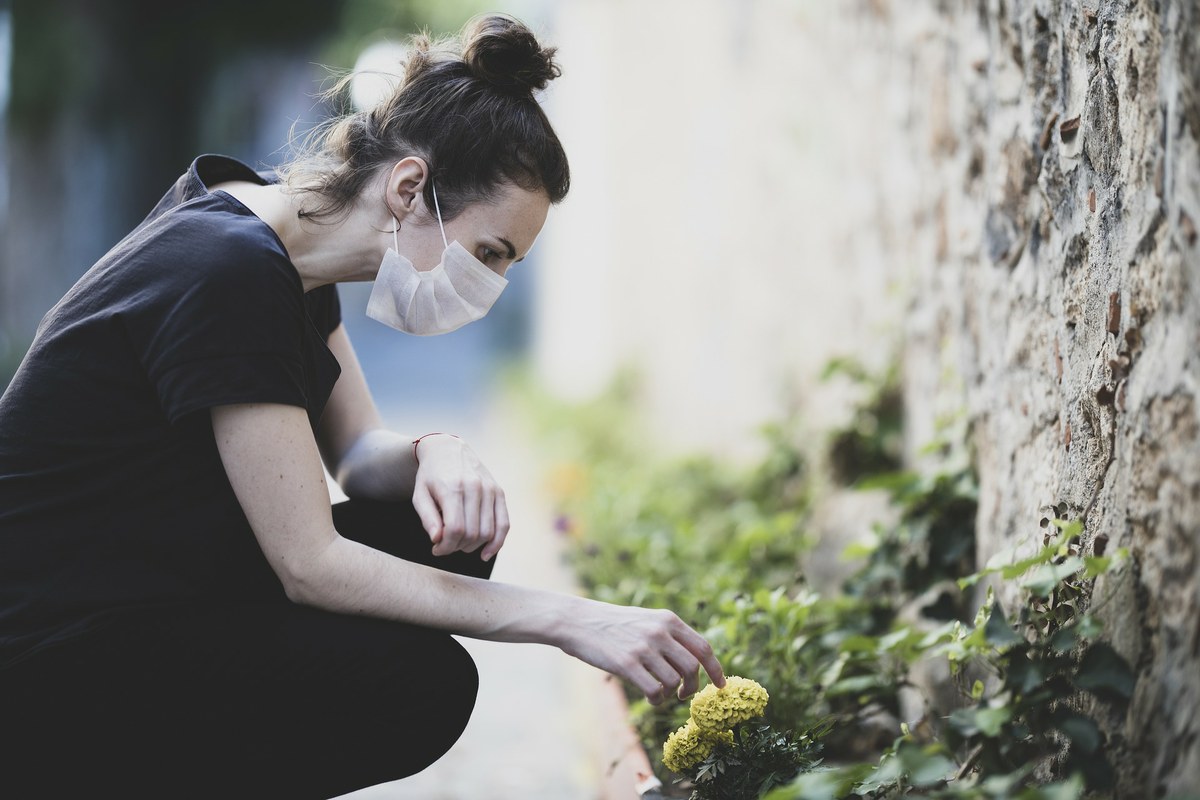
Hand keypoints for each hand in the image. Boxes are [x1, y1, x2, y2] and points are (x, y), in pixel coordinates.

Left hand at [411, 434, 509, 560]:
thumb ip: (427, 518)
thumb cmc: (430, 476)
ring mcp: (490, 489)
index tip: (436, 549)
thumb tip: (438, 540)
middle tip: (445, 546)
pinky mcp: (499, 492)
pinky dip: (497, 543)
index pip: (455, 528)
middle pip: (472, 533)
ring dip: (473, 546)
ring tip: (459, 544)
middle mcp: (475, 487)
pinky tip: (486, 554)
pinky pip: (504, 523)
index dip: (446, 546)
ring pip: (488, 532)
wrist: (447, 449)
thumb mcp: (419, 495)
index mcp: (453, 488)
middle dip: (457, 547)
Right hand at [557, 598, 725, 704]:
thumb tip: (694, 661)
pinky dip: (657, 699)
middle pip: (692, 668)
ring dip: (670, 694)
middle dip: (692, 686)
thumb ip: (669, 635)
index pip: (703, 647)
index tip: (721, 685)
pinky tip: (650, 696)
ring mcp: (643, 648)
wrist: (578, 621)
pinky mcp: (627, 664)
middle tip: (683, 694)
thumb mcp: (646, 619)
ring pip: (674, 682)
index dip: (716, 669)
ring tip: (659, 693)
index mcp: (667, 620)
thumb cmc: (612, 624)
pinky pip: (654, 690)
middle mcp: (659, 632)